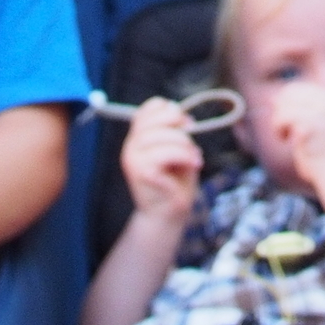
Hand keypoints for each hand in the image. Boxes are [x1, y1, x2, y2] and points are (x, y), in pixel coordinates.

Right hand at [118, 99, 203, 225]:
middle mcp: (130, 146)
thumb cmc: (175, 181)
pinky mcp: (140, 172)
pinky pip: (164, 154)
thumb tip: (182, 114)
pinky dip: (184, 156)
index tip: (186, 124)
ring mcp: (132, 159)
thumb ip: (174, 131)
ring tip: (195, 157)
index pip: (148, 108)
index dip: (169, 109)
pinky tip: (194, 165)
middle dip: (178, 124)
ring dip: (184, 144)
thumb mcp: (176, 149)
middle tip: (192, 137)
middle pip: (153, 119)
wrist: (167, 215)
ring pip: (159, 136)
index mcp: (138, 137)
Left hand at [270, 81, 324, 180]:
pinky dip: (279, 130)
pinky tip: (286, 140)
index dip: (287, 104)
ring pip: (285, 105)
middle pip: (291, 92)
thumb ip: (301, 110)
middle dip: (281, 110)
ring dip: (279, 122)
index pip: (301, 88)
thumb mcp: (319, 126)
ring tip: (285, 136)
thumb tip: (274, 98)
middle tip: (285, 130)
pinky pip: (283, 117)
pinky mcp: (313, 123)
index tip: (287, 122)